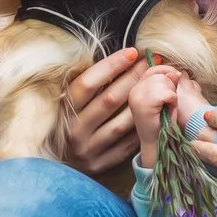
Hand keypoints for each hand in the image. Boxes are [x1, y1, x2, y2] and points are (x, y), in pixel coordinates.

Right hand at [61, 47, 147, 179]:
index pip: (88, 83)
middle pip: (109, 100)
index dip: (111, 65)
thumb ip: (90, 84)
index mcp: (65, 109)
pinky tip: (153, 115)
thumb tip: (121, 57)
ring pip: (120, 124)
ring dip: (142, 104)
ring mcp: (87, 149)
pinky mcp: (99, 165)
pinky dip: (139, 130)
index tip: (133, 52)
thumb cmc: (70, 122)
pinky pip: (125, 146)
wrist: (59, 163)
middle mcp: (74, 130)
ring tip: (156, 86)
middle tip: (151, 63)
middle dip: (133, 78)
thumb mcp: (71, 102)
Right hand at [128, 64, 184, 163]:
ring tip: (168, 106)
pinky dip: (172, 100)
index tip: (174, 85)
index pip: (154, 68)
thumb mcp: (166, 97)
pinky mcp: (143, 105)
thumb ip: (168, 82)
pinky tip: (168, 109)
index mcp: (137, 87)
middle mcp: (133, 90)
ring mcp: (136, 97)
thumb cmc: (164, 121)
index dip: (168, 72)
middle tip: (169, 102)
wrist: (159, 143)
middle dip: (171, 86)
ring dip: (172, 94)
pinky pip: (166, 93)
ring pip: (164, 82)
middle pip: (160, 74)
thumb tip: (176, 71)